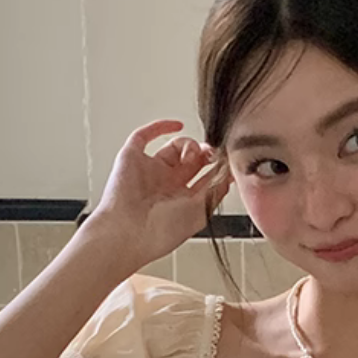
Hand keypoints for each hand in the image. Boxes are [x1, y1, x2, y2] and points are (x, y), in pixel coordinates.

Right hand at [84, 118, 232, 267]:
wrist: (128, 232)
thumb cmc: (161, 231)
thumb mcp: (200, 212)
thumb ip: (215, 191)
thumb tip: (228, 174)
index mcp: (181, 202)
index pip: (203, 179)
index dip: (216, 168)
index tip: (228, 162)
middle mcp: (166, 186)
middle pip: (191, 161)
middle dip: (205, 154)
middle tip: (213, 152)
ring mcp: (149, 170)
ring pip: (174, 147)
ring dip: (188, 145)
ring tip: (192, 153)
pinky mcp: (132, 158)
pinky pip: (144, 136)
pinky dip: (161, 127)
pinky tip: (177, 126)